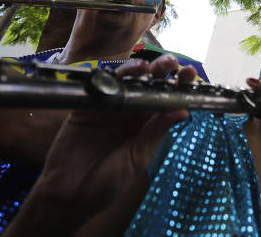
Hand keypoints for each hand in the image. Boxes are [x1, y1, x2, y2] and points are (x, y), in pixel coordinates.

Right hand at [8, 54, 196, 233]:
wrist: (70, 197)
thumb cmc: (108, 182)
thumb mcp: (137, 158)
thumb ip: (156, 133)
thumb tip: (183, 111)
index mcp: (148, 123)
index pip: (167, 98)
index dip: (178, 85)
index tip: (190, 74)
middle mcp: (131, 112)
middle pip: (149, 83)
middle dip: (161, 70)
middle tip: (170, 63)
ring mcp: (109, 108)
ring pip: (125, 80)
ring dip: (136, 69)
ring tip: (147, 67)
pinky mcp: (85, 108)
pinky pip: (98, 88)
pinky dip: (108, 80)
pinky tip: (119, 77)